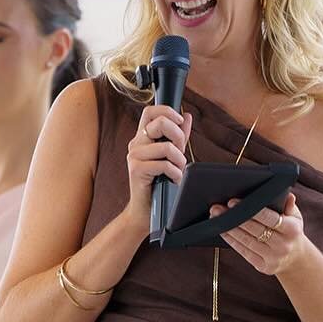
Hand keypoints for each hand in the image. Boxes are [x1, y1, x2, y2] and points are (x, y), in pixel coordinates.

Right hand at [124, 105, 192, 225]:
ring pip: (166, 147)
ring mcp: (134, 156)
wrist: (145, 210)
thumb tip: (188, 117)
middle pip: (160, 123)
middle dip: (178, 136)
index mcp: (142, 137)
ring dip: (179, 161)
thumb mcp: (171, 156)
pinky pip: (164, 164)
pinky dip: (175, 173)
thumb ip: (178, 136)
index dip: (167, 111)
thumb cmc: (158, 183)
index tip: (180, 121)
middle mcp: (136, 144)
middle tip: (181, 152)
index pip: (150, 111)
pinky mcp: (136, 170)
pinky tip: (174, 179)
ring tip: (177, 171)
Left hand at [210, 193, 318, 276]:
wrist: (295, 258)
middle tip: (217, 209)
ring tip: (216, 218)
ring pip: (246, 241)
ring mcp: (273, 258)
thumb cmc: (290, 231)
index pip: (270, 218)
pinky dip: (231, 241)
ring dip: (229, 229)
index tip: (233, 202)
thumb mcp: (295, 216)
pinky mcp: (263, 266)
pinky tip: (223, 231)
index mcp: (292, 229)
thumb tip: (288, 195)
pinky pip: (244, 252)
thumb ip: (289, 205)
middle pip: (254, 230)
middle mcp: (283, 245)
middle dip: (234, 217)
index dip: (251, 210)